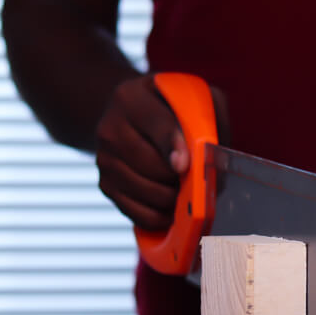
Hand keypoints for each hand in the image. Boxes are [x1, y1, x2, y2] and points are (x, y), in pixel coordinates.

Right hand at [94, 74, 226, 229]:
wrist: (131, 118)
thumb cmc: (170, 109)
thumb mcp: (192, 98)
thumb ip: (208, 118)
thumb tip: (212, 156)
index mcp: (131, 98)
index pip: (156, 125)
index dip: (173, 147)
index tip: (184, 165)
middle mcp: (110, 128)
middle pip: (151, 165)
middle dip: (180, 178)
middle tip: (196, 177)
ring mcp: (103, 159)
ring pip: (146, 192)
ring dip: (174, 198)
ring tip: (186, 189)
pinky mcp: (105, 185)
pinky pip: (139, 213)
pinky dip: (161, 216)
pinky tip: (173, 206)